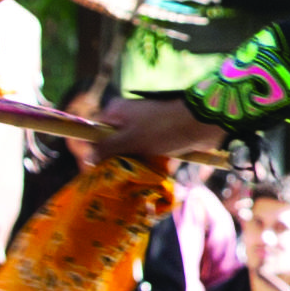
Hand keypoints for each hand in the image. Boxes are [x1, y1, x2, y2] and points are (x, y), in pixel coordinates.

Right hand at [83, 90, 234, 167]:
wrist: (201, 124)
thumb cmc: (163, 128)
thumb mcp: (130, 139)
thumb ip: (107, 147)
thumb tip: (88, 158)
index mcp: (116, 112)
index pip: (95, 132)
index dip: (94, 151)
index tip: (96, 170)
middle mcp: (127, 118)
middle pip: (113, 144)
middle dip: (116, 161)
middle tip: (117, 178)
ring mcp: (144, 128)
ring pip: (131, 152)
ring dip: (134, 165)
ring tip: (136, 178)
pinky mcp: (159, 138)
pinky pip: (147, 154)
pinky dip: (149, 164)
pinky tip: (151, 175)